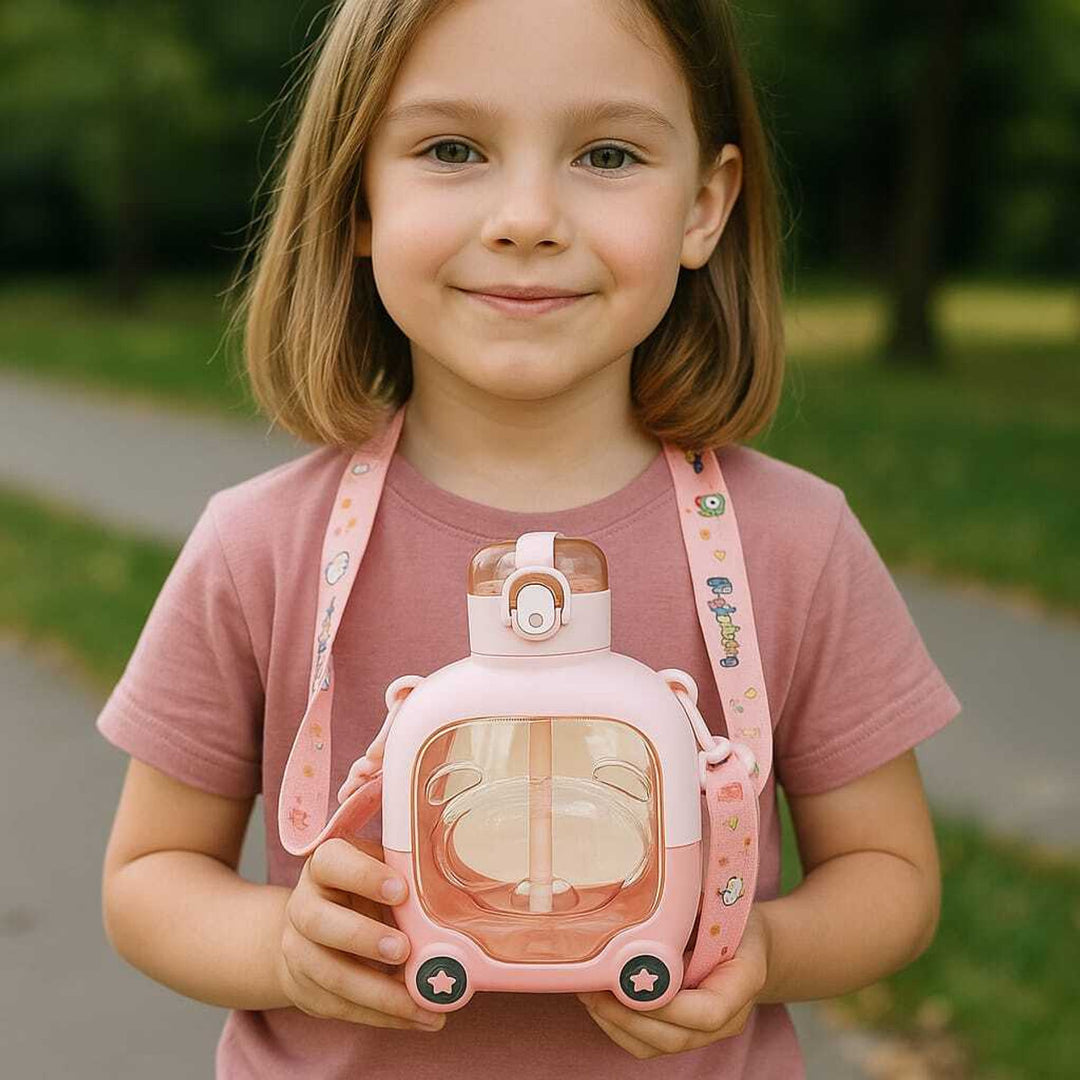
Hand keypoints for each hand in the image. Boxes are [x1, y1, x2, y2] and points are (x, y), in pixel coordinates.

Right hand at [276, 836, 444, 1031]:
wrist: (315, 931)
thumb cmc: (364, 893)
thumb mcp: (379, 873)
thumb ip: (404, 877)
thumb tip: (452, 897)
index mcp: (324, 866)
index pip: (331, 862)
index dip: (364, 876)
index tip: (402, 890)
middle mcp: (304, 906)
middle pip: (319, 922)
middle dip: (363, 938)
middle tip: (404, 950)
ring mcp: (298, 951)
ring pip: (331, 975)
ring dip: (380, 993)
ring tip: (424, 1002)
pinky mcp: (306, 989)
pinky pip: (343, 1008)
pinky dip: (384, 1016)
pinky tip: (419, 1017)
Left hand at [576, 904, 771, 1058]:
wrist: (747, 943)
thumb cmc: (729, 918)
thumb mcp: (716, 908)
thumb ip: (688, 919)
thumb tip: (647, 921)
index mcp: (742, 983)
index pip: (709, 1012)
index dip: (668, 1005)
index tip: (631, 980)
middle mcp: (727, 1018)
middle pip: (675, 1038)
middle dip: (628, 1017)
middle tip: (593, 989)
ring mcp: (704, 1032)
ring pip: (655, 1046)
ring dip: (616, 1024)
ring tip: (588, 993)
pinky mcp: (682, 1032)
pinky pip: (647, 1043)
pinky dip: (617, 1026)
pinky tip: (598, 1000)